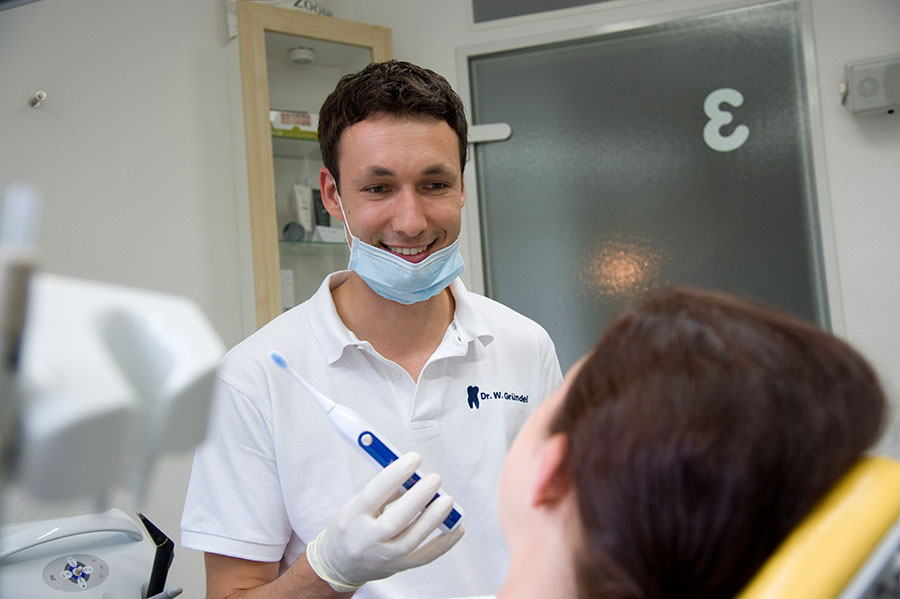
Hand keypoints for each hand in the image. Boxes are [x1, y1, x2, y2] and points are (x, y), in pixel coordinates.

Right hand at [305, 452, 464, 591]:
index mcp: (352, 517)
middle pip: (394, 521)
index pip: (374, 494)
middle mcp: (366, 540)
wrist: (340, 564)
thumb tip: (412, 475)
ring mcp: (383, 557)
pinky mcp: (398, 567)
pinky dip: (443, 543)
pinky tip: (456, 527)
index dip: (395, 475)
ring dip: (432, 519)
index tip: (414, 459)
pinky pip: (424, 557)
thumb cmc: (350, 527)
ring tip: (446, 500)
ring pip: (411, 540)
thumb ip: (383, 491)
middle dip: (418, 498)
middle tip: (435, 479)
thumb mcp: (355, 505)